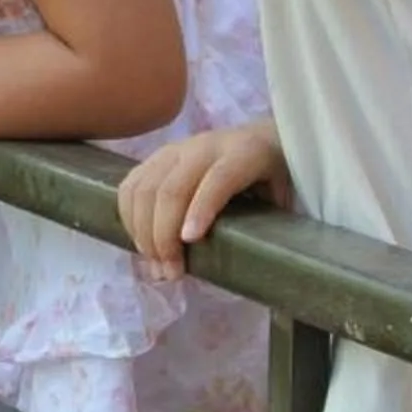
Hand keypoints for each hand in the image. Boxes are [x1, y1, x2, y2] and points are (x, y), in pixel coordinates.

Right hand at [116, 119, 287, 277]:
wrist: (260, 139)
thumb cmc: (273, 175)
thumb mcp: (282, 194)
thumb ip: (267, 220)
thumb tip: (246, 263)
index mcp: (243, 153)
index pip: (218, 179)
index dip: (201, 209)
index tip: (188, 242)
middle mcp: (204, 146)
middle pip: (172, 188)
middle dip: (164, 235)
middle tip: (170, 272)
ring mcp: (175, 150)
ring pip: (144, 188)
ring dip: (143, 232)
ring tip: (155, 263)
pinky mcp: (155, 158)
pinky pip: (130, 186)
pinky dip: (129, 218)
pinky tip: (141, 242)